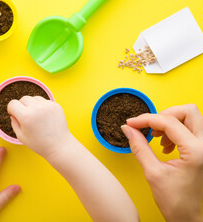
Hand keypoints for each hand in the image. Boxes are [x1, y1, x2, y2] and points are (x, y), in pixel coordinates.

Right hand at [7, 96, 72, 157]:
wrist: (59, 146)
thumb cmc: (39, 144)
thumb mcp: (21, 136)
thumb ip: (14, 123)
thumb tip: (13, 113)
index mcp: (26, 116)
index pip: (13, 103)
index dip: (11, 109)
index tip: (14, 114)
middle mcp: (37, 108)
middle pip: (23, 99)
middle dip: (21, 106)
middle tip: (25, 117)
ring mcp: (47, 105)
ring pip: (33, 98)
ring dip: (31, 105)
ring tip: (35, 117)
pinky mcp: (55, 105)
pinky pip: (44, 101)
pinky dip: (41, 107)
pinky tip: (43, 117)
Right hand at [121, 104, 202, 221]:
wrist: (187, 216)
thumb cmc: (175, 200)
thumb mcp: (152, 172)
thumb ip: (139, 147)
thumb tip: (128, 129)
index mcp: (195, 152)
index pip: (169, 122)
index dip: (146, 119)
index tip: (131, 123)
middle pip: (188, 111)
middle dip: (164, 115)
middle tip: (150, 127)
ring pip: (191, 117)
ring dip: (171, 122)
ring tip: (158, 138)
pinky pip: (192, 128)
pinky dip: (176, 130)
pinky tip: (165, 145)